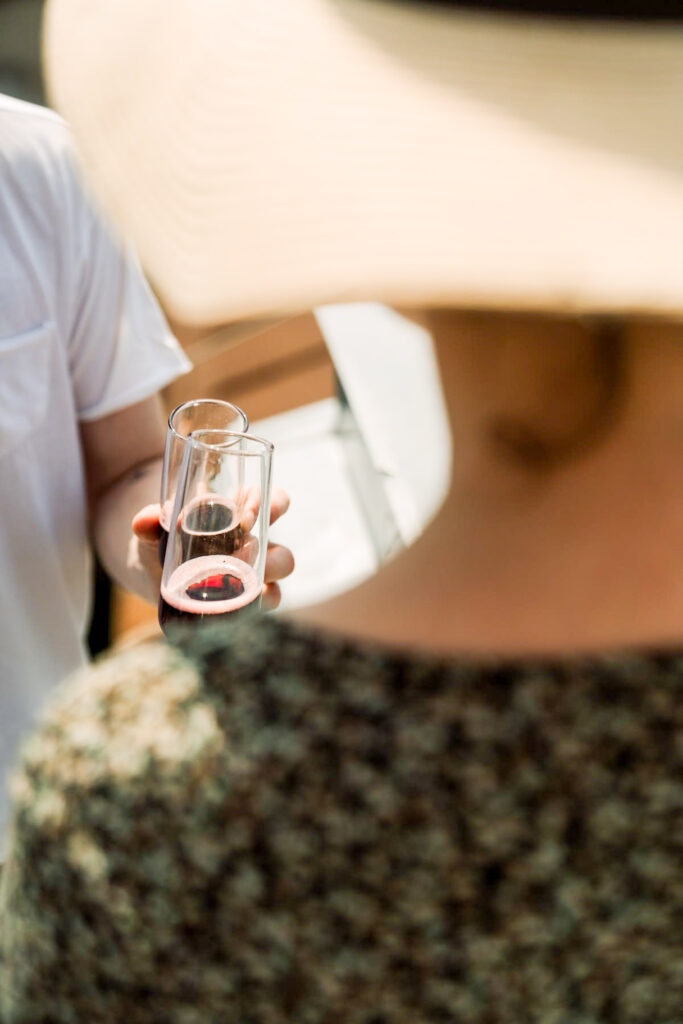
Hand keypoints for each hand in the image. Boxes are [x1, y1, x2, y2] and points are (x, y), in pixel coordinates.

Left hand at [132, 487, 293, 610]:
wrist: (156, 576)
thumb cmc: (166, 542)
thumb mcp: (157, 529)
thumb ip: (150, 522)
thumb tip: (143, 522)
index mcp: (245, 518)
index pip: (277, 504)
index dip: (274, 504)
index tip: (250, 510)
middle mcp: (258, 547)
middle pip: (282, 548)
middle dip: (271, 551)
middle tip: (245, 550)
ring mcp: (256, 576)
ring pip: (280, 575)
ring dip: (267, 576)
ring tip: (241, 580)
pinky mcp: (248, 600)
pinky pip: (269, 601)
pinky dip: (260, 603)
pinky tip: (241, 605)